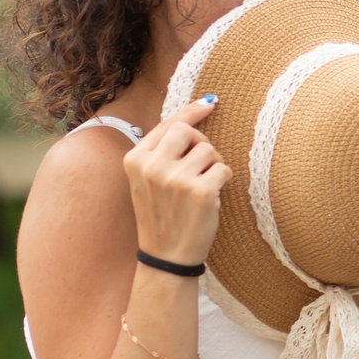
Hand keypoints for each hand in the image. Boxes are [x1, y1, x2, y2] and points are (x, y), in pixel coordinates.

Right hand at [123, 96, 228, 264]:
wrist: (166, 256)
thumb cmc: (162, 216)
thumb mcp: (148, 181)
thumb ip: (161, 152)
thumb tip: (189, 119)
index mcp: (135, 159)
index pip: (167, 124)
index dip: (190, 112)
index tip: (210, 102)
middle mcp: (151, 166)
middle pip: (187, 131)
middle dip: (201, 142)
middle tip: (202, 164)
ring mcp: (175, 179)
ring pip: (209, 149)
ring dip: (214, 164)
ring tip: (204, 185)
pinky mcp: (199, 191)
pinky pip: (224, 169)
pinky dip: (224, 180)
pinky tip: (211, 197)